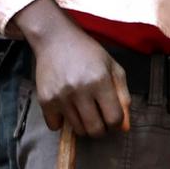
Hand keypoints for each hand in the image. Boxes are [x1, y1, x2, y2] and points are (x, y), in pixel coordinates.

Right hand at [12, 0, 128, 136]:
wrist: (55, 39)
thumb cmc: (87, 52)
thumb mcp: (112, 67)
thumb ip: (123, 96)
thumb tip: (124, 127)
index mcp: (100, 81)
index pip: (114, 119)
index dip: (115, 121)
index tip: (111, 115)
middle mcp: (80, 90)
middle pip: (95, 130)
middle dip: (100, 128)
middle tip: (97, 116)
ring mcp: (61, 97)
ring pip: (77, 130)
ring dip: (82, 123)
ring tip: (80, 107)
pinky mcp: (45, 100)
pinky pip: (55, 126)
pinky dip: (60, 121)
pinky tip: (64, 107)